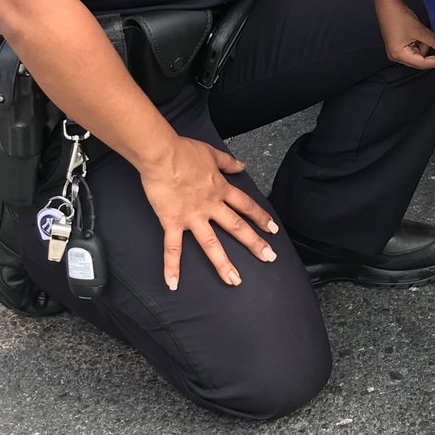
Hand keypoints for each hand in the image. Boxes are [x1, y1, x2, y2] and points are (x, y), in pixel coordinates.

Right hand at [138, 135, 279, 290]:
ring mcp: (192, 216)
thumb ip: (228, 162)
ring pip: (212, 244)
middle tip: (269, 257)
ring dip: (224, 264)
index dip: (261, 217)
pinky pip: (173, 248)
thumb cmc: (183, 151)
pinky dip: (171, 266)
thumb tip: (241, 165)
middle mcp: (210, 206)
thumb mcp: (211, 153)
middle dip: (254, 243)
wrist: (162, 154)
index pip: (245, 206)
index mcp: (219, 189)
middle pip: (236, 226)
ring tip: (235, 280)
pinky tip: (173, 283)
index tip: (272, 229)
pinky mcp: (173, 222)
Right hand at [375, 0, 434, 69]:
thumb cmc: (397, 16)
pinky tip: (425, 33)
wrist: (387, 4)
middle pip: (420, 60)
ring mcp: (397, 49)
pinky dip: (422, 41)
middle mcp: (397, 55)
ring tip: (432, 35)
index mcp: (399, 55)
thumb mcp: (419, 30)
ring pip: (418, 53)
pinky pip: (414, 46)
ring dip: (427, 45)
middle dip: (432, 54)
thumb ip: (432, 41)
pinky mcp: (399, 43)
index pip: (422, 64)